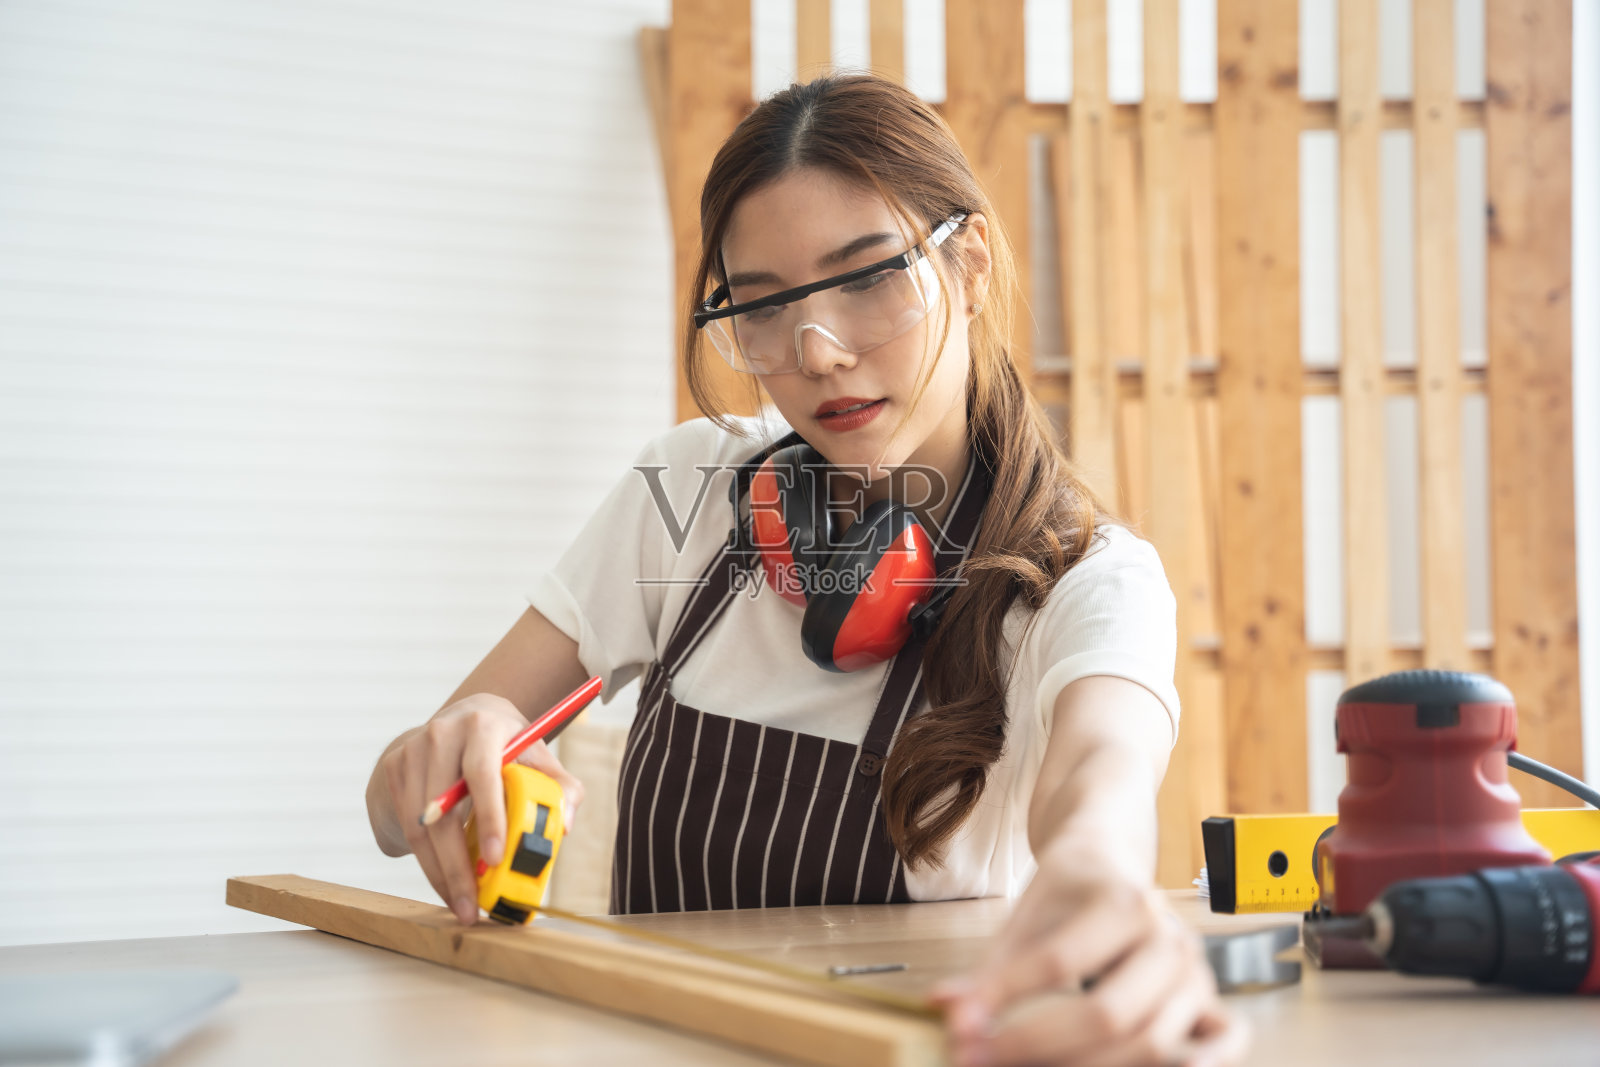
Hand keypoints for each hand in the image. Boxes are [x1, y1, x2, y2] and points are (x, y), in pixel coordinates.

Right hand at [375, 693, 584, 924]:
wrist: (461, 718)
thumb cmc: (505, 744)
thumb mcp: (536, 753)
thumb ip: (561, 786)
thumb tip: (566, 825)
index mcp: (482, 725)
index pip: (481, 772)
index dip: (488, 816)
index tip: (496, 859)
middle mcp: (440, 734)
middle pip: (442, 810)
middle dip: (457, 865)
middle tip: (472, 907)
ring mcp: (410, 752)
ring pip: (420, 826)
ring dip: (439, 873)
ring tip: (460, 905)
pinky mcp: (394, 771)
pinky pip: (408, 827)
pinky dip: (426, 861)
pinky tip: (445, 882)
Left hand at [930, 835, 1247, 1066]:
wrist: (1113, 857)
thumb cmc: (1069, 889)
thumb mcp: (1025, 914)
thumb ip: (990, 970)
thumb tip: (945, 1011)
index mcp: (1123, 901)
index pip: (1058, 961)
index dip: (1004, 1000)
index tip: (958, 1030)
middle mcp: (1169, 939)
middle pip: (1107, 1013)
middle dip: (1036, 1047)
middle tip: (979, 1060)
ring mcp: (1197, 974)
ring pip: (1150, 1043)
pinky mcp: (1212, 1002)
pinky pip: (1227, 1043)